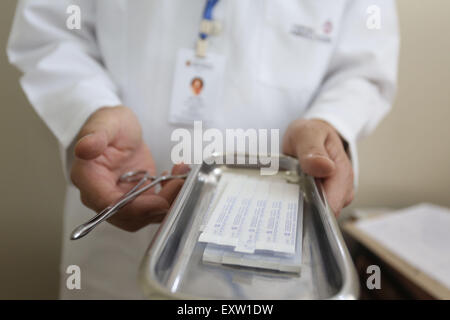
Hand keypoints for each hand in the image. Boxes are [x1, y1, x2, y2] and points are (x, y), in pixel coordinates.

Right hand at [70, 106, 188, 230]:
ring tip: (181, 176)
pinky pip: (154, 208)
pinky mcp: (138, 199)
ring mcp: (121, 199)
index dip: (135, 208)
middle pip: (129, 216)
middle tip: (178, 184)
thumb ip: (95, 136)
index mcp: (88, 178)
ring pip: (145, 216)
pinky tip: (177, 179)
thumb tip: (83, 148)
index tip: (159, 201)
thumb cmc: (109, 125)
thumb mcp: (105, 123)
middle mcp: (101, 195)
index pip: (108, 204)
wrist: (121, 130)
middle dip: (157, 206)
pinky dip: (170, 198)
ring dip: (168, 201)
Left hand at [282, 119, 353, 215]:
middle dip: (301, 209)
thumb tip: (326, 167)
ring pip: (314, 215)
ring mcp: (332, 197)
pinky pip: (308, 209)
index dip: (312, 210)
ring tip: (283, 192)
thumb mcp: (308, 134)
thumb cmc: (311, 133)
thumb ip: (313, 150)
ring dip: (297, 207)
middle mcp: (341, 191)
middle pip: (322, 215)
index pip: (331, 206)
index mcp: (342, 175)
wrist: (309, 134)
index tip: (291, 203)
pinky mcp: (321, 199)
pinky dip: (296, 204)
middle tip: (282, 194)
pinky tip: (286, 194)